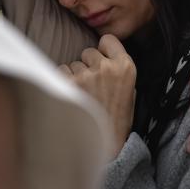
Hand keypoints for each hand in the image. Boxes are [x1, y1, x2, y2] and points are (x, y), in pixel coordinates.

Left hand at [60, 35, 135, 156]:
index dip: (103, 50)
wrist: (105, 148)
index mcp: (126, 67)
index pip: (108, 40)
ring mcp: (86, 76)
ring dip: (74, 77)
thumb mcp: (129, 91)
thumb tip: (100, 54)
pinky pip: (60, 73)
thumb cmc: (116, 120)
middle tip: (92, 86)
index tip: (101, 60)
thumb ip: (117, 69)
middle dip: (87, 65)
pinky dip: (62, 83)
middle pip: (88, 52)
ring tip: (83, 97)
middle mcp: (106, 67)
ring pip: (73, 64)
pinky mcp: (67, 85)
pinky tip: (71, 99)